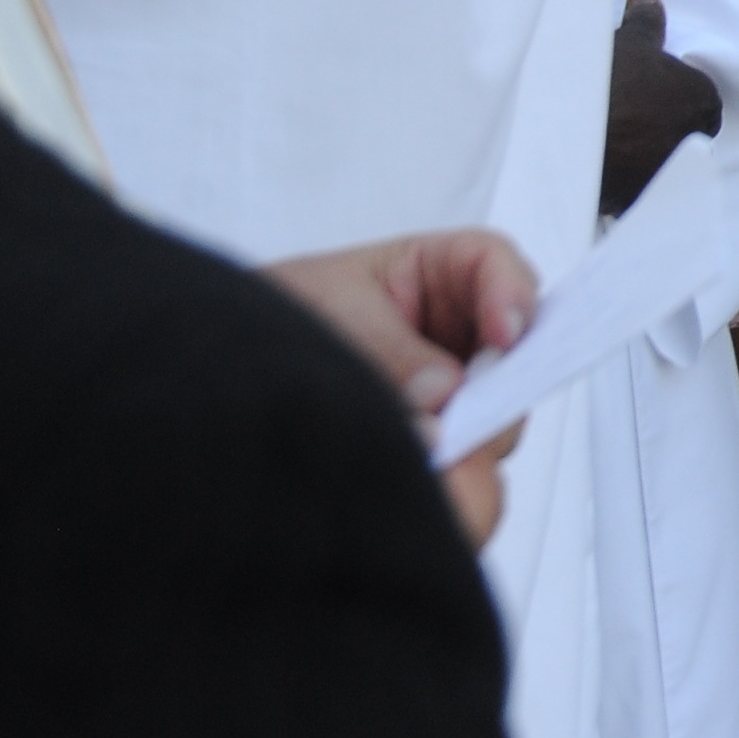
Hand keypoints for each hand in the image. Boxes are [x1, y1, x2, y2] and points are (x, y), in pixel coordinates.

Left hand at [263, 229, 539, 545]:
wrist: (224, 365)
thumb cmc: (280, 316)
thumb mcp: (334, 319)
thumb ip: (393, 356)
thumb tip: (444, 397)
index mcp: (436, 272)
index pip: (496, 266)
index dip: (513, 296)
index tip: (507, 335)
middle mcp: (454, 328)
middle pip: (513, 348)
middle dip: (498, 382)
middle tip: (471, 413)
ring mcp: (449, 385)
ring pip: (495, 407)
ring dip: (472, 432)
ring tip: (432, 452)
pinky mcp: (437, 435)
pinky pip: (466, 450)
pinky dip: (451, 464)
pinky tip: (423, 470)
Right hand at [599, 0, 723, 216]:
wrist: (572, 128)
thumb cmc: (611, 78)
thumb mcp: (630, 42)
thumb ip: (647, 22)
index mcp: (702, 99)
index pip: (700, 100)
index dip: (676, 97)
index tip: (651, 94)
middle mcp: (695, 139)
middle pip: (685, 134)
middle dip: (665, 129)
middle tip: (632, 118)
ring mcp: (667, 173)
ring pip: (661, 164)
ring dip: (644, 158)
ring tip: (613, 145)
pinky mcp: (638, 199)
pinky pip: (635, 192)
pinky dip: (623, 185)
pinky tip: (602, 171)